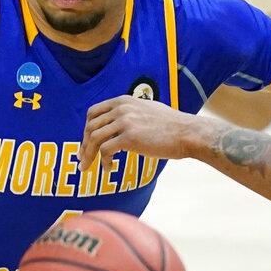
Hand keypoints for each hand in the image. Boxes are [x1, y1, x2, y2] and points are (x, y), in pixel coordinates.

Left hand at [80, 96, 203, 170]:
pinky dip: (104, 162)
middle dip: (84, 145)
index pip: (93, 112)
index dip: (86, 128)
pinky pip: (105, 151)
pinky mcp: (129, 138)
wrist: (187, 133)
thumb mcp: (147, 109)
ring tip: (89, 167)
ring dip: (89, 156)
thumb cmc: (171, 125)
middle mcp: (121, 109)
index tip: (86, 142)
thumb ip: (131, 112)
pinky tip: (109, 168)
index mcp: (123, 101)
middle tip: (83, 159)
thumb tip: (119, 122)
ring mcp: (124, 122)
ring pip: (94, 139)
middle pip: (91, 127)